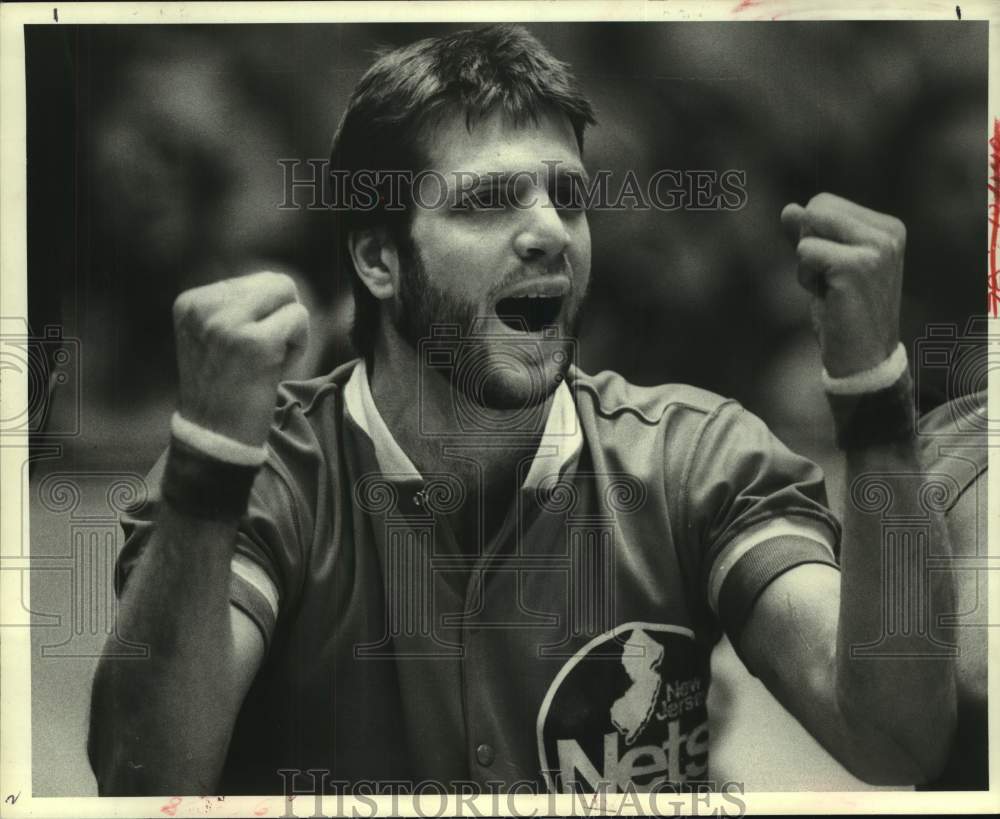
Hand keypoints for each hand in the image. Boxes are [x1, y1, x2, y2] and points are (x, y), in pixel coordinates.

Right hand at [172, 272, 309, 446]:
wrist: (213, 436)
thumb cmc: (224, 387)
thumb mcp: (213, 336)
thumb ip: (236, 306)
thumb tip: (281, 282)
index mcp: (192, 302)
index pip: (253, 281)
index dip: (263, 316)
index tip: (244, 349)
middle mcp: (205, 306)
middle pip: (276, 283)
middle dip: (280, 316)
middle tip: (264, 353)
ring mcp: (228, 323)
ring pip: (289, 298)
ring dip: (290, 331)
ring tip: (267, 361)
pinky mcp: (255, 342)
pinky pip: (299, 320)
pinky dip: (298, 346)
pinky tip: (276, 369)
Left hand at [781, 193, 904, 377]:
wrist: (863, 360)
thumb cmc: (843, 314)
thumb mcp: (825, 267)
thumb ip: (810, 236)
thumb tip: (789, 209)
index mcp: (887, 227)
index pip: (824, 202)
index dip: (813, 237)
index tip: (833, 270)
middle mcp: (888, 233)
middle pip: (816, 207)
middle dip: (807, 245)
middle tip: (829, 280)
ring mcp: (876, 248)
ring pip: (809, 228)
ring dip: (806, 264)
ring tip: (830, 289)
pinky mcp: (857, 266)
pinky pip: (805, 252)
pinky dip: (806, 277)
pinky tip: (827, 297)